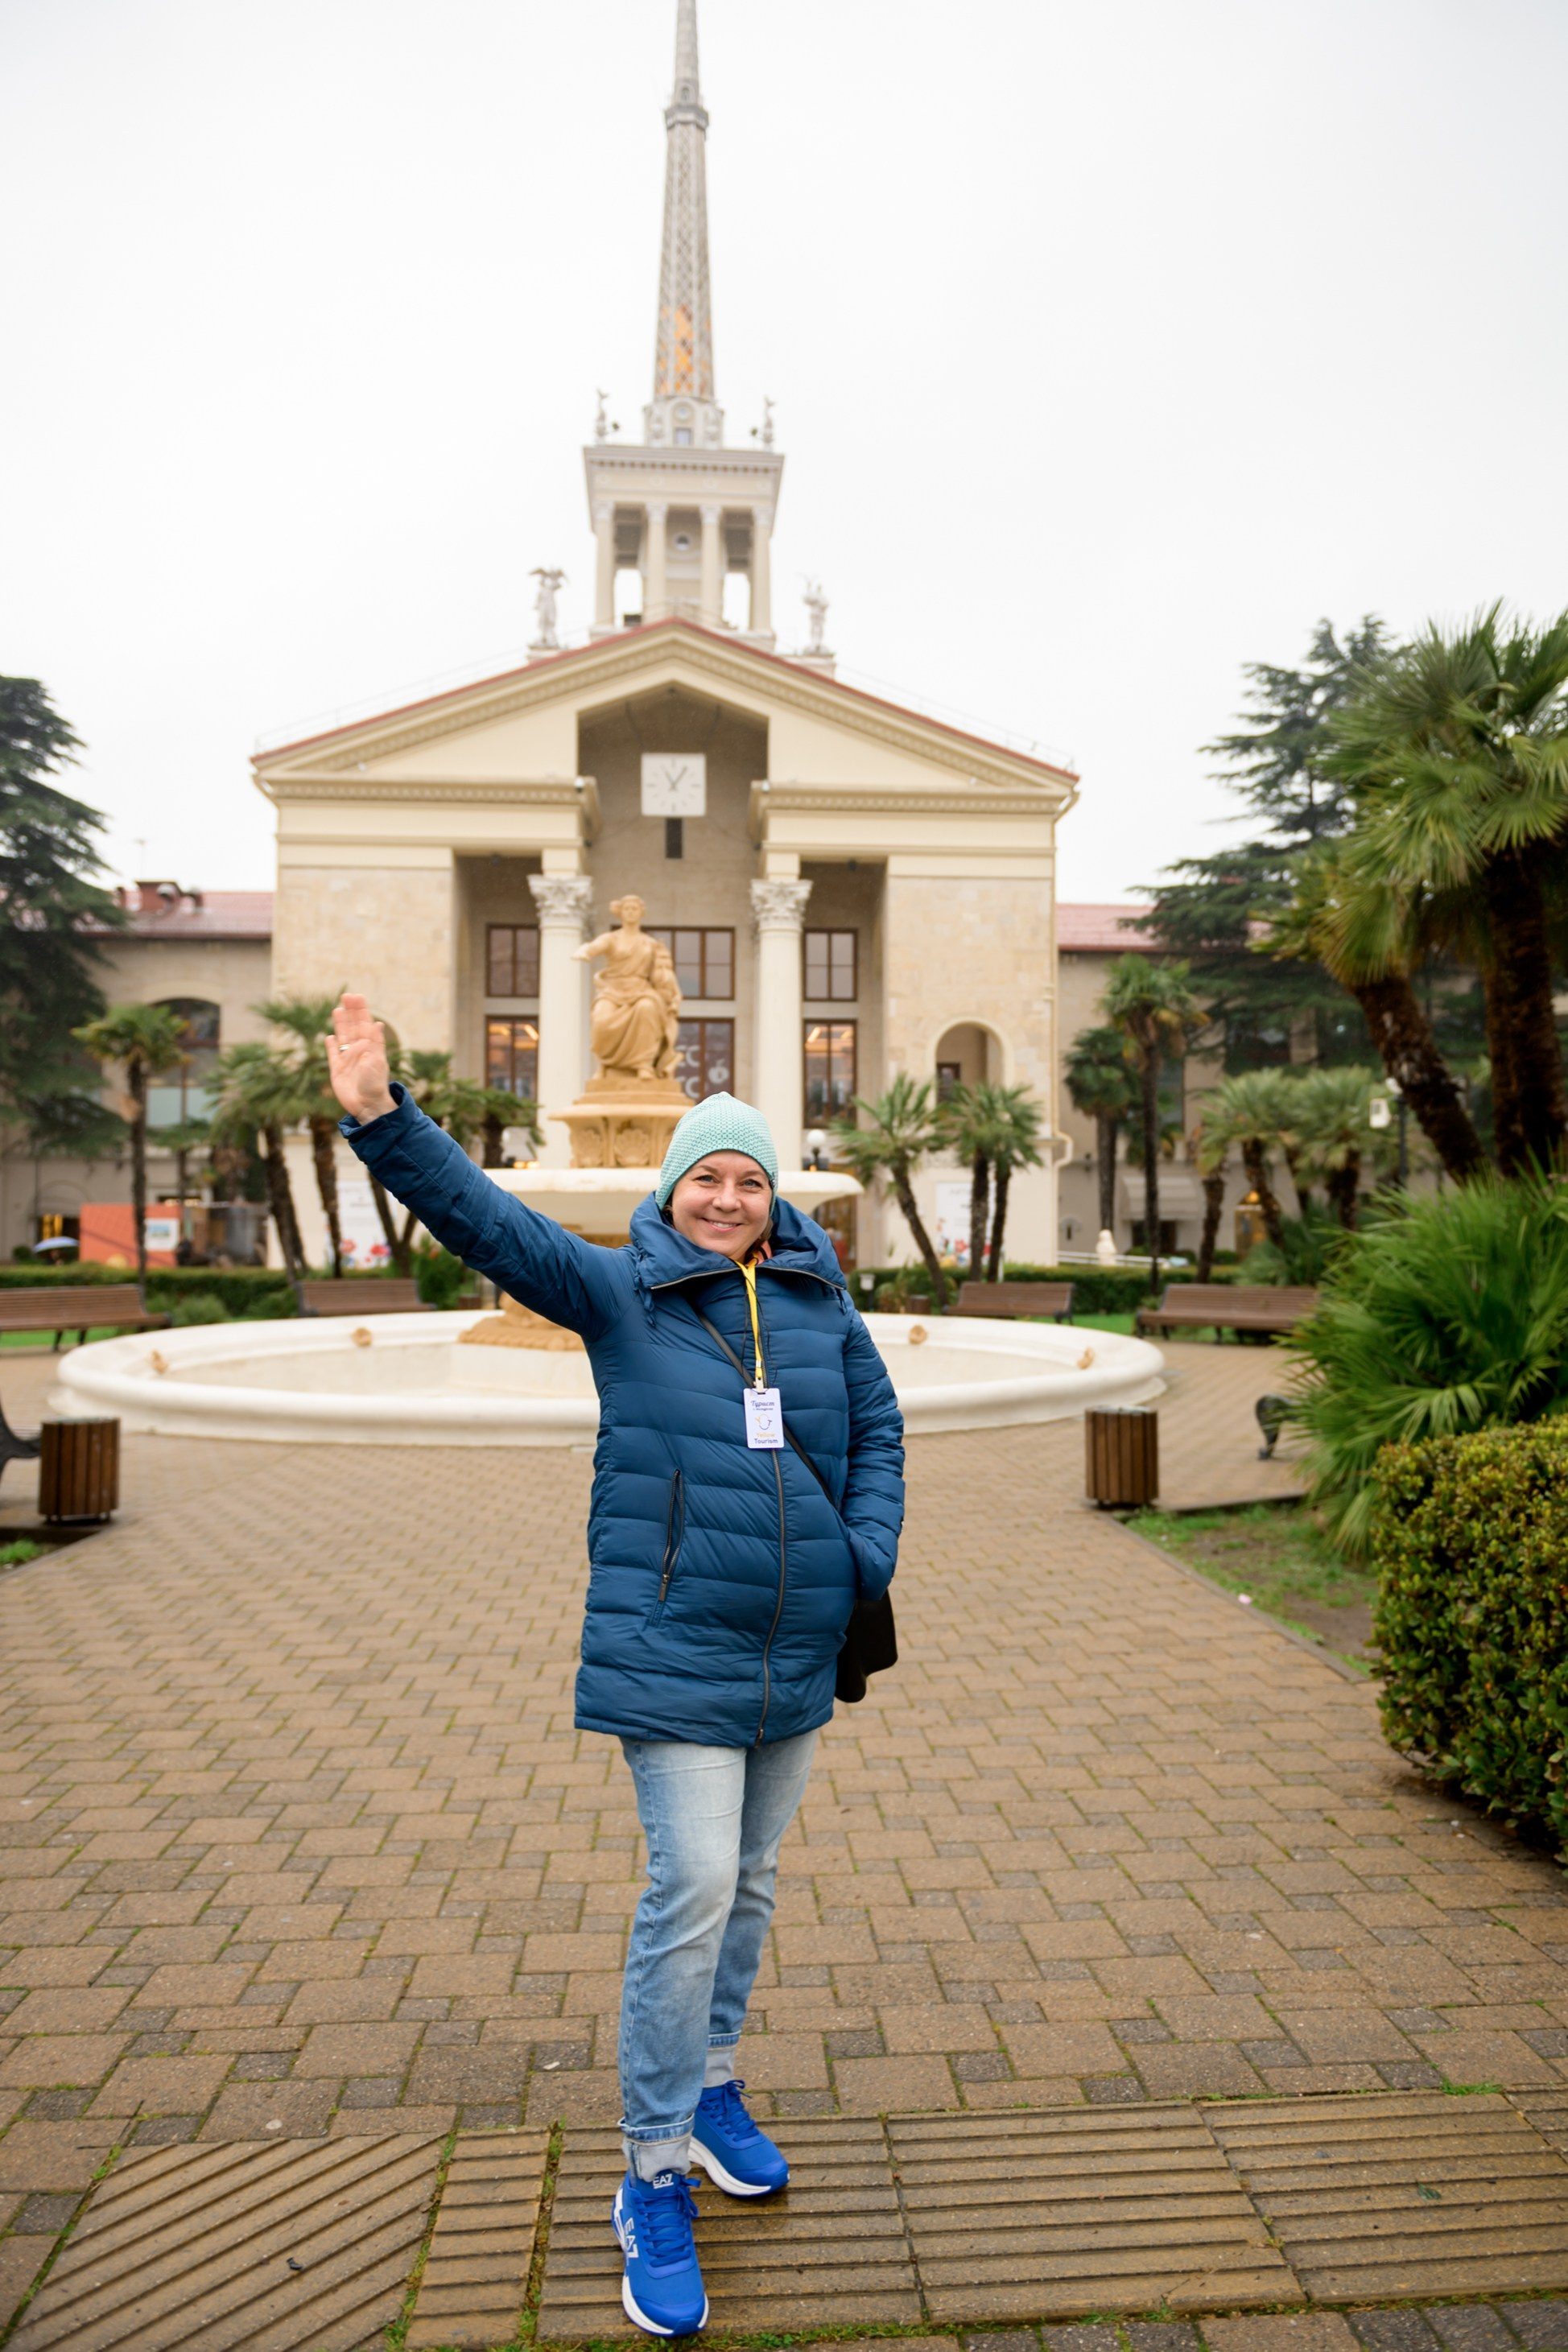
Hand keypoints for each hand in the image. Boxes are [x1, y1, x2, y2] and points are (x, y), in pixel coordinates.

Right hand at [329, 993, 396, 1124]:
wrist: (367, 1106)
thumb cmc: (375, 1086)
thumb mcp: (377, 1063)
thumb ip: (375, 1044)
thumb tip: (377, 1024)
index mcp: (370, 1047)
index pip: (365, 1024)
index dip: (361, 1011)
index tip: (357, 997)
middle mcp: (359, 1051)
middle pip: (353, 1027)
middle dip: (350, 1012)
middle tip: (347, 996)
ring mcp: (348, 1060)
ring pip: (343, 1037)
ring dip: (340, 1024)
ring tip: (338, 1010)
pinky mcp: (337, 1070)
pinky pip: (333, 1055)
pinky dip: (331, 1046)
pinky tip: (331, 1038)